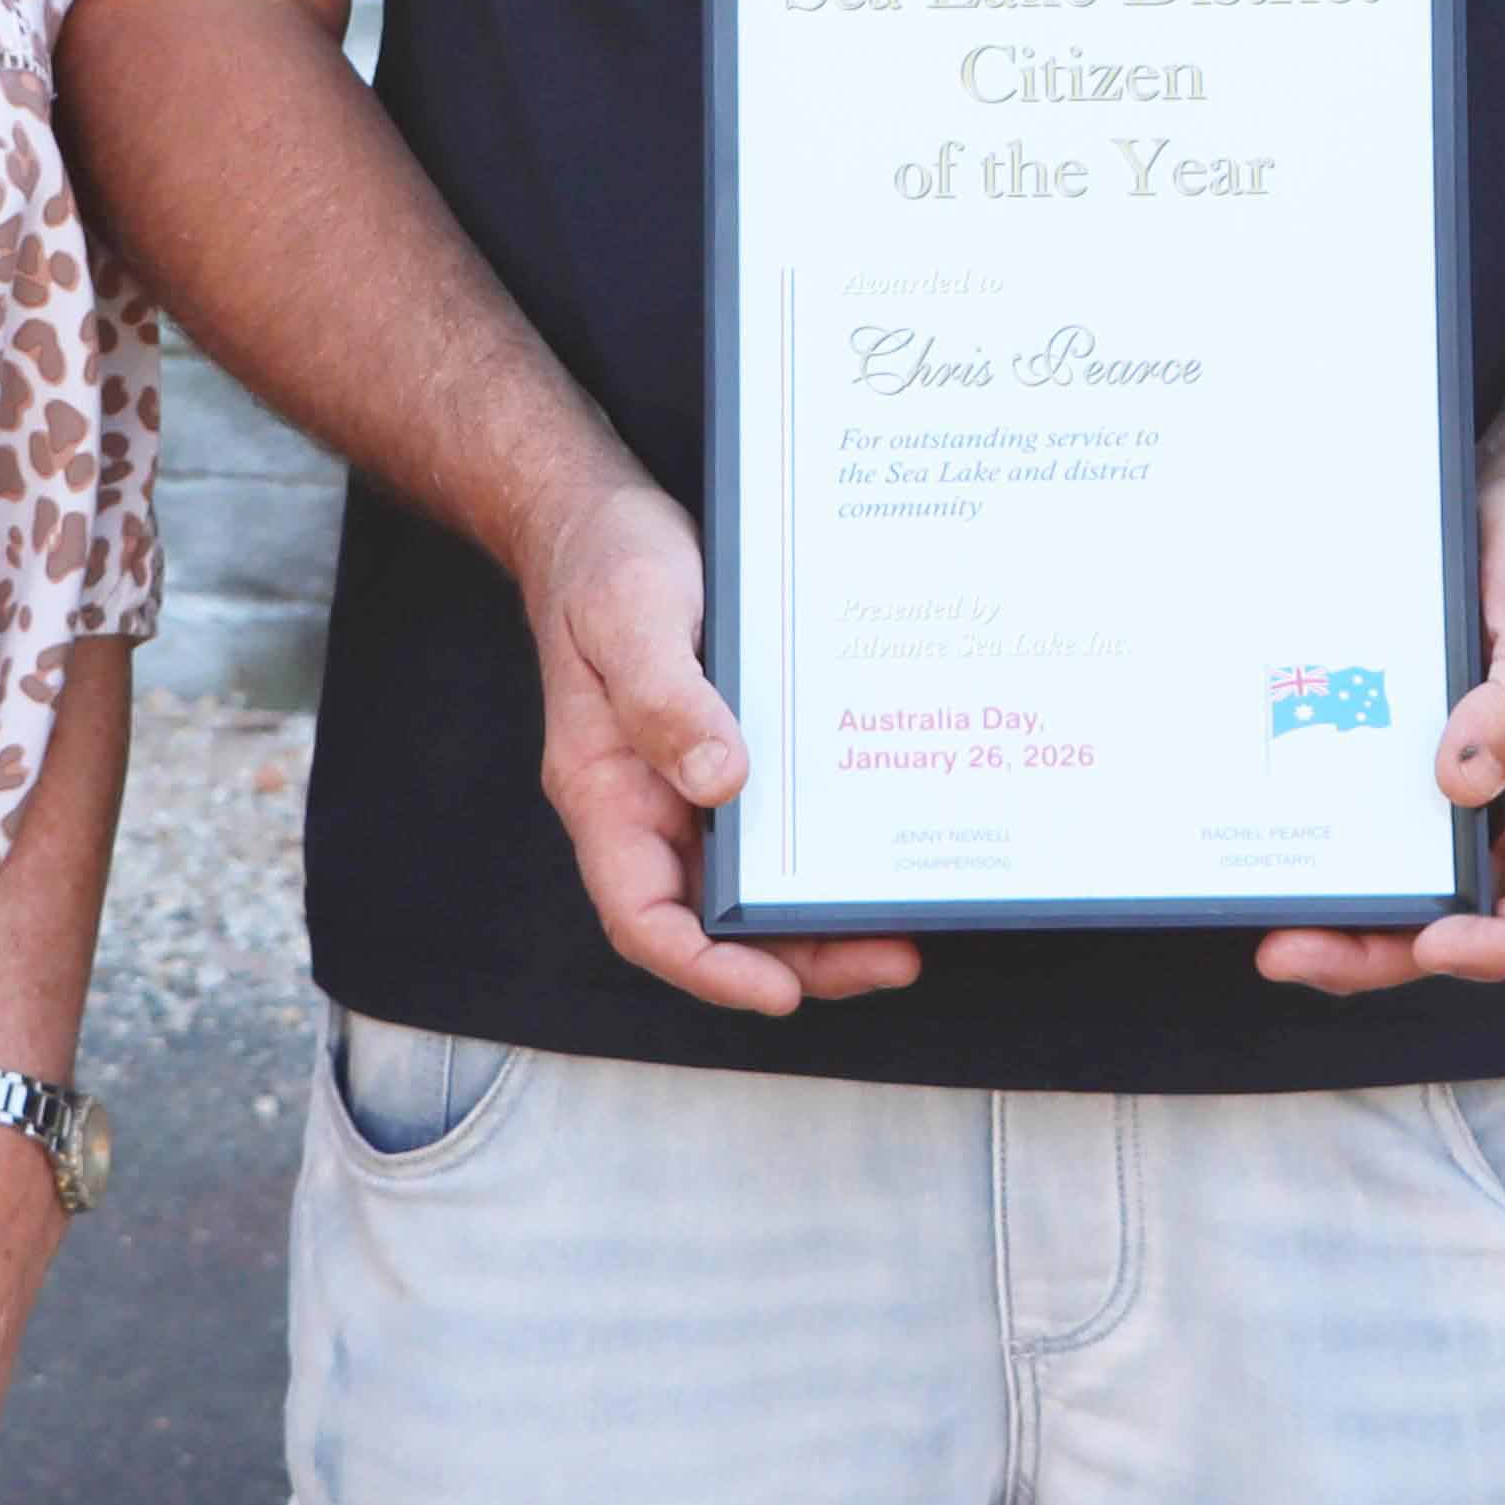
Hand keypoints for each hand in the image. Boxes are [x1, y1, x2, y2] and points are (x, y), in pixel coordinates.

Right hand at [525, 479, 918, 1016]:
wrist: (601, 514)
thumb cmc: (606, 560)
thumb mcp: (632, 614)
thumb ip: (665, 698)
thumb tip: (722, 782)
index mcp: (605, 792)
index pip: (645, 916)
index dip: (708, 968)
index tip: (779, 991)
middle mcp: (647, 806)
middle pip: (714, 919)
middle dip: (798, 956)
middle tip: (890, 957)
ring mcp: (688, 784)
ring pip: (752, 883)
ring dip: (820, 915)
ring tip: (903, 927)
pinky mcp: (730, 750)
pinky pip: (775, 823)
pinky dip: (821, 846)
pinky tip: (877, 843)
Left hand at [1261, 471, 1504, 992]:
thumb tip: (1460, 783)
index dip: (1501, 945)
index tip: (1436, 935)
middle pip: (1457, 920)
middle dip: (1378, 953)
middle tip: (1290, 952)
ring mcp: (1453, 783)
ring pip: (1405, 886)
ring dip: (1342, 921)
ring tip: (1269, 926)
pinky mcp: (1401, 750)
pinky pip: (1368, 821)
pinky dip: (1329, 849)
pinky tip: (1275, 841)